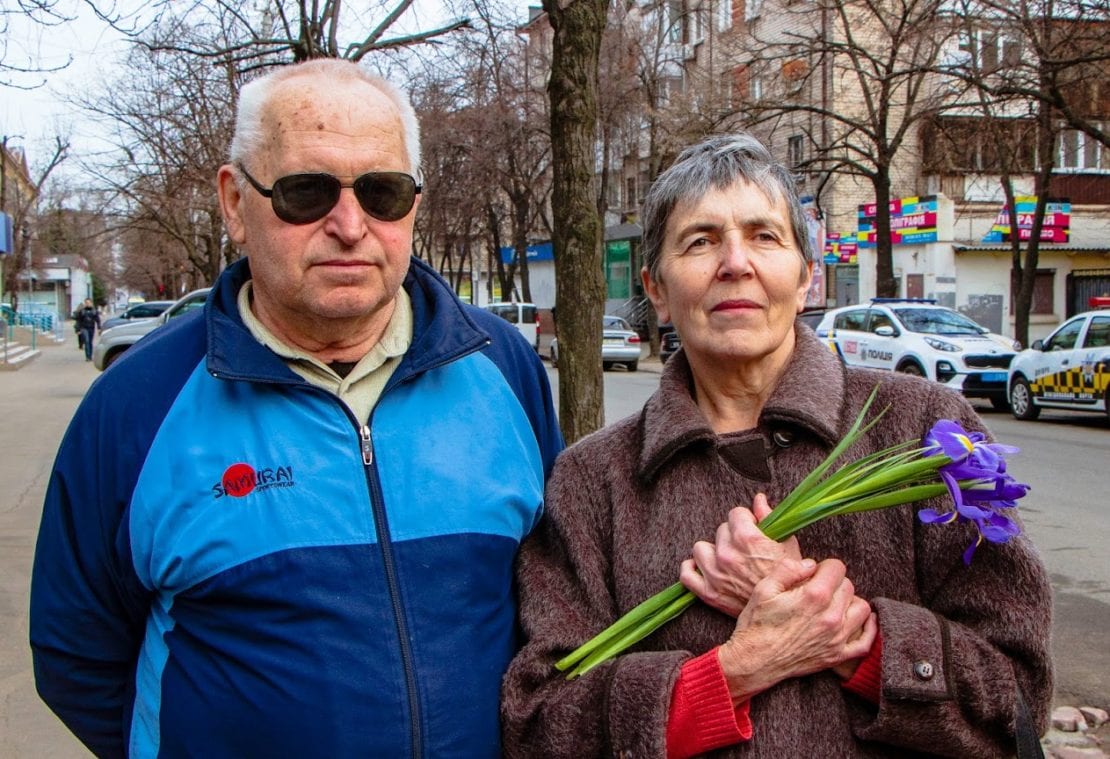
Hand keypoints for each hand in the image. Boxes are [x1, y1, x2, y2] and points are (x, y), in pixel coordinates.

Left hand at [679, 494, 801, 615]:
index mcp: (747, 539)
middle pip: (721, 530)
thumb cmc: (792, 580)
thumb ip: (769, 518)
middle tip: (745, 548)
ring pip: (701, 548)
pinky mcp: (708, 593)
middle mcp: (727, 554)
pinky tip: (704, 567)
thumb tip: (759, 499)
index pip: (736, 513)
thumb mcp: (788, 545)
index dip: (746, 520)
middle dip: (732, 535)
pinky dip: (692, 569)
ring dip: (712, 550)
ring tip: (726, 558)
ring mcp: (715, 573)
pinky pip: (687, 574)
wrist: (789, 615)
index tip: (752, 527)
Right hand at [716, 557, 876, 703]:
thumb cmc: (756, 624)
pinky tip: (861, 621)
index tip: (814, 573)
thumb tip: (810, 564)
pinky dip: (868, 629)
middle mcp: (830, 616)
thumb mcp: (764, 588)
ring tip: (833, 604)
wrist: (754, 661)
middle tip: (818, 588)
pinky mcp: (837, 655)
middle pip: (848, 586)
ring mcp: (836, 637)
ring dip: (849, 602)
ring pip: (861, 608)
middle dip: (834, 582)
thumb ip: (788, 568)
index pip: (836, 568)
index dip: (824, 566)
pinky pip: (866, 641)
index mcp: (813, 596)